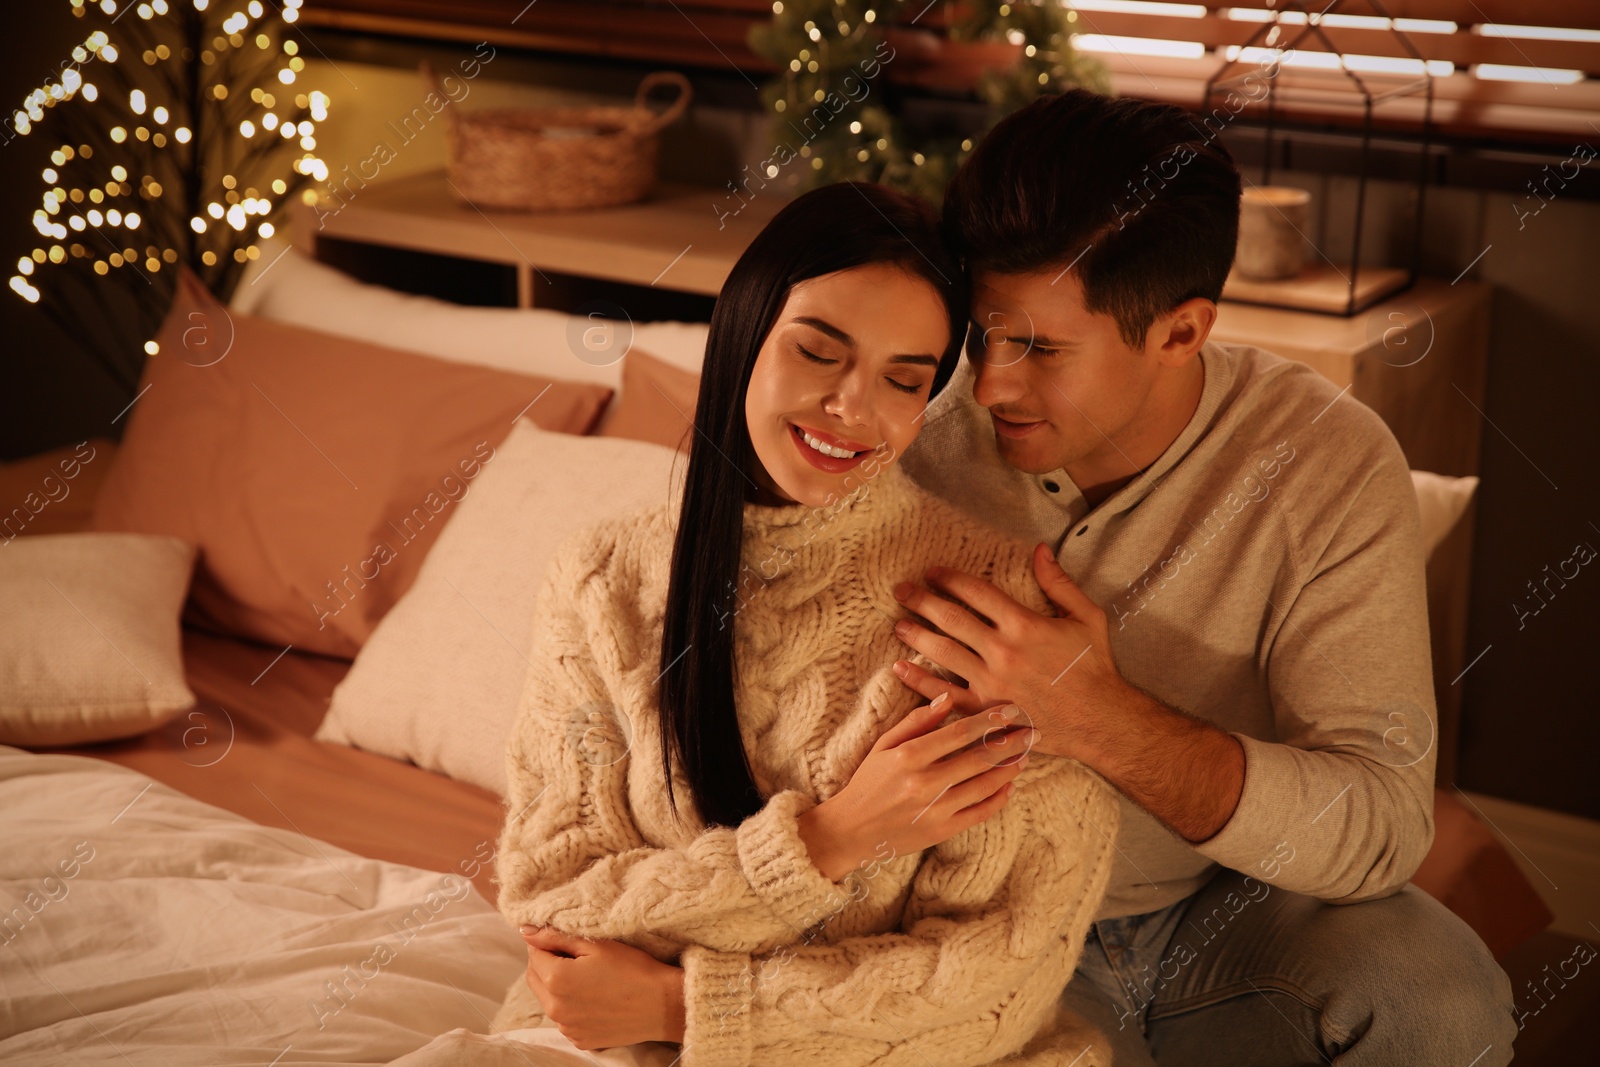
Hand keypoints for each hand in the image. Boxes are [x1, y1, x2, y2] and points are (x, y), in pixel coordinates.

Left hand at [521, 927, 684, 1048]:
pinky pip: (564, 1018)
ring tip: (587, 977)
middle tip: (574, 955)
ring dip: (557, 985)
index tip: (566, 938)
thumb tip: (526, 930)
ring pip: (548, 999)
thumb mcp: (596, 944)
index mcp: (555, 979)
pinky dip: (570, 1006)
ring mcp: (566, 1027)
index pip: (533, 953)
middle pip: (534, 977)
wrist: (662, 1005)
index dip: (547, 941)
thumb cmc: (632, 969)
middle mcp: (555, 1008)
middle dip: (546, 962)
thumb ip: (556, 936)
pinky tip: (593, 997)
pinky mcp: (579, 1039)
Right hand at [797, 692, 1036, 881]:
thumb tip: (946, 699)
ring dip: (1009, 769)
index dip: (988, 720)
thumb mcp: (885, 745)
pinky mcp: (942, 831)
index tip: (1010, 710)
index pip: (958, 732)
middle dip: (1010, 742)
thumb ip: (916, 722)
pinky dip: (999, 798)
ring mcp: (935, 810)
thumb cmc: (869, 782)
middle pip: (979, 758)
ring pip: (985, 785)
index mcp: (909, 756)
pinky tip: (1009, 785)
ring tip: (1025, 755)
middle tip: (1032, 730)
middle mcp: (924, 783)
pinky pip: (980, 813)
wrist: (852, 830)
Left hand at [891, 543, 1126, 761]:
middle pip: (951, 618)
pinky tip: (900, 668)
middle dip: (922, 600)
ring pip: (943, 653)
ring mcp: (991, 682)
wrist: (1100, 720)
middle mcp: (1003, 651)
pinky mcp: (986, 711)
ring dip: (916, 635)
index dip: (950, 579)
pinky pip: (945, 694)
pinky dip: (919, 681)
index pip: (976, 592)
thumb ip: (1059, 582)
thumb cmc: (1095, 667)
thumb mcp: (1087, 617)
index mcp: (1024, 624)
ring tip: (899, 623)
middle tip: (901, 591)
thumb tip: (1040, 549)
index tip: (932, 572)